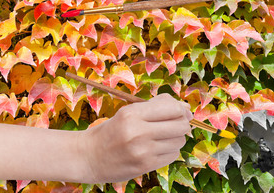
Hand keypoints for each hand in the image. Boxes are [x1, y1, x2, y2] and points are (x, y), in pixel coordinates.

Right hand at [78, 93, 192, 183]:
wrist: (89, 156)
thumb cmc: (111, 131)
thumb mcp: (128, 112)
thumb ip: (156, 106)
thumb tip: (185, 107)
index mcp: (132, 114)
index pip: (173, 109)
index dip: (181, 109)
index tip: (181, 111)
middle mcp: (138, 132)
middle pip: (180, 126)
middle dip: (183, 123)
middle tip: (176, 123)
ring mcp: (142, 151)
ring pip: (179, 141)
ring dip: (176, 138)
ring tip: (163, 136)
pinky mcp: (145, 166)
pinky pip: (172, 155)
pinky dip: (170, 150)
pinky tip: (158, 148)